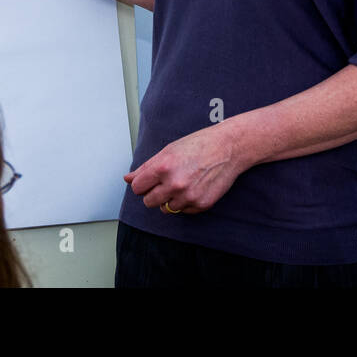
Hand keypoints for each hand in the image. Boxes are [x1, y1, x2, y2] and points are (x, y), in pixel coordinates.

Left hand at [124, 124, 247, 214]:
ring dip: (170, 199)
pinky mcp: (201, 204)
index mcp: (163, 167)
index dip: (142, 184)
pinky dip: (186, 202)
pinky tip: (194, 187)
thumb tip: (128, 179)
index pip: (137, 187)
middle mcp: (174, 183)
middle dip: (154, 193)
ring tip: (183, 183)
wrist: (228, 148)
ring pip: (166, 209)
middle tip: (166, 182)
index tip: (149, 181)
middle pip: (149, 202)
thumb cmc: (198, 145)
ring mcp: (188, 196)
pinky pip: (183, 211)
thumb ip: (146, 167)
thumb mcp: (168, 151)